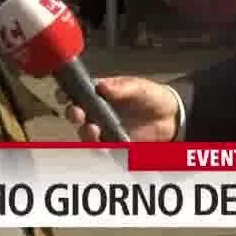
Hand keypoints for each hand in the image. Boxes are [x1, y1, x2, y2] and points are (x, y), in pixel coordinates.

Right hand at [60, 76, 178, 142]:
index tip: (63, 96)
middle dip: (73, 114)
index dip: (66, 94)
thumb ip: (120, 88)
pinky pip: (103, 149)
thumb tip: (100, 86)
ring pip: (86, 134)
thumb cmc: (152, 96)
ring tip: (93, 129)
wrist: (172, 116)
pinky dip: (101, 149)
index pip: (77, 94)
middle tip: (77, 113)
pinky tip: (105, 145)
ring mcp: (105, 129)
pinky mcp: (115, 145)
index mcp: (99, 94)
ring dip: (85, 133)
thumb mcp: (138, 87)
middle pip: (77, 115)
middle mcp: (98, 112)